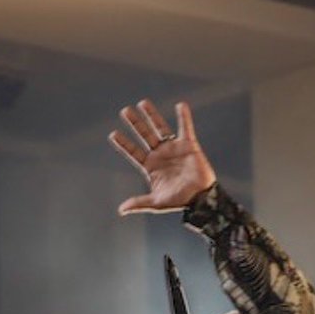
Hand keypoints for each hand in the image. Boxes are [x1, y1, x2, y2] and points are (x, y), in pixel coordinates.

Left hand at [109, 99, 215, 214]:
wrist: (202, 198)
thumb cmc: (179, 201)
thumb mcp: (157, 202)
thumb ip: (139, 203)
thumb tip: (121, 210)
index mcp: (151, 167)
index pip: (134, 152)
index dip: (124, 144)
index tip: (113, 134)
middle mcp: (160, 155)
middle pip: (144, 136)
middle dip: (135, 124)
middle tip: (125, 111)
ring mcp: (174, 149)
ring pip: (160, 128)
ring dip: (152, 116)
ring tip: (142, 103)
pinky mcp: (189, 145)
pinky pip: (186, 128)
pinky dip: (184, 117)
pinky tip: (180, 105)